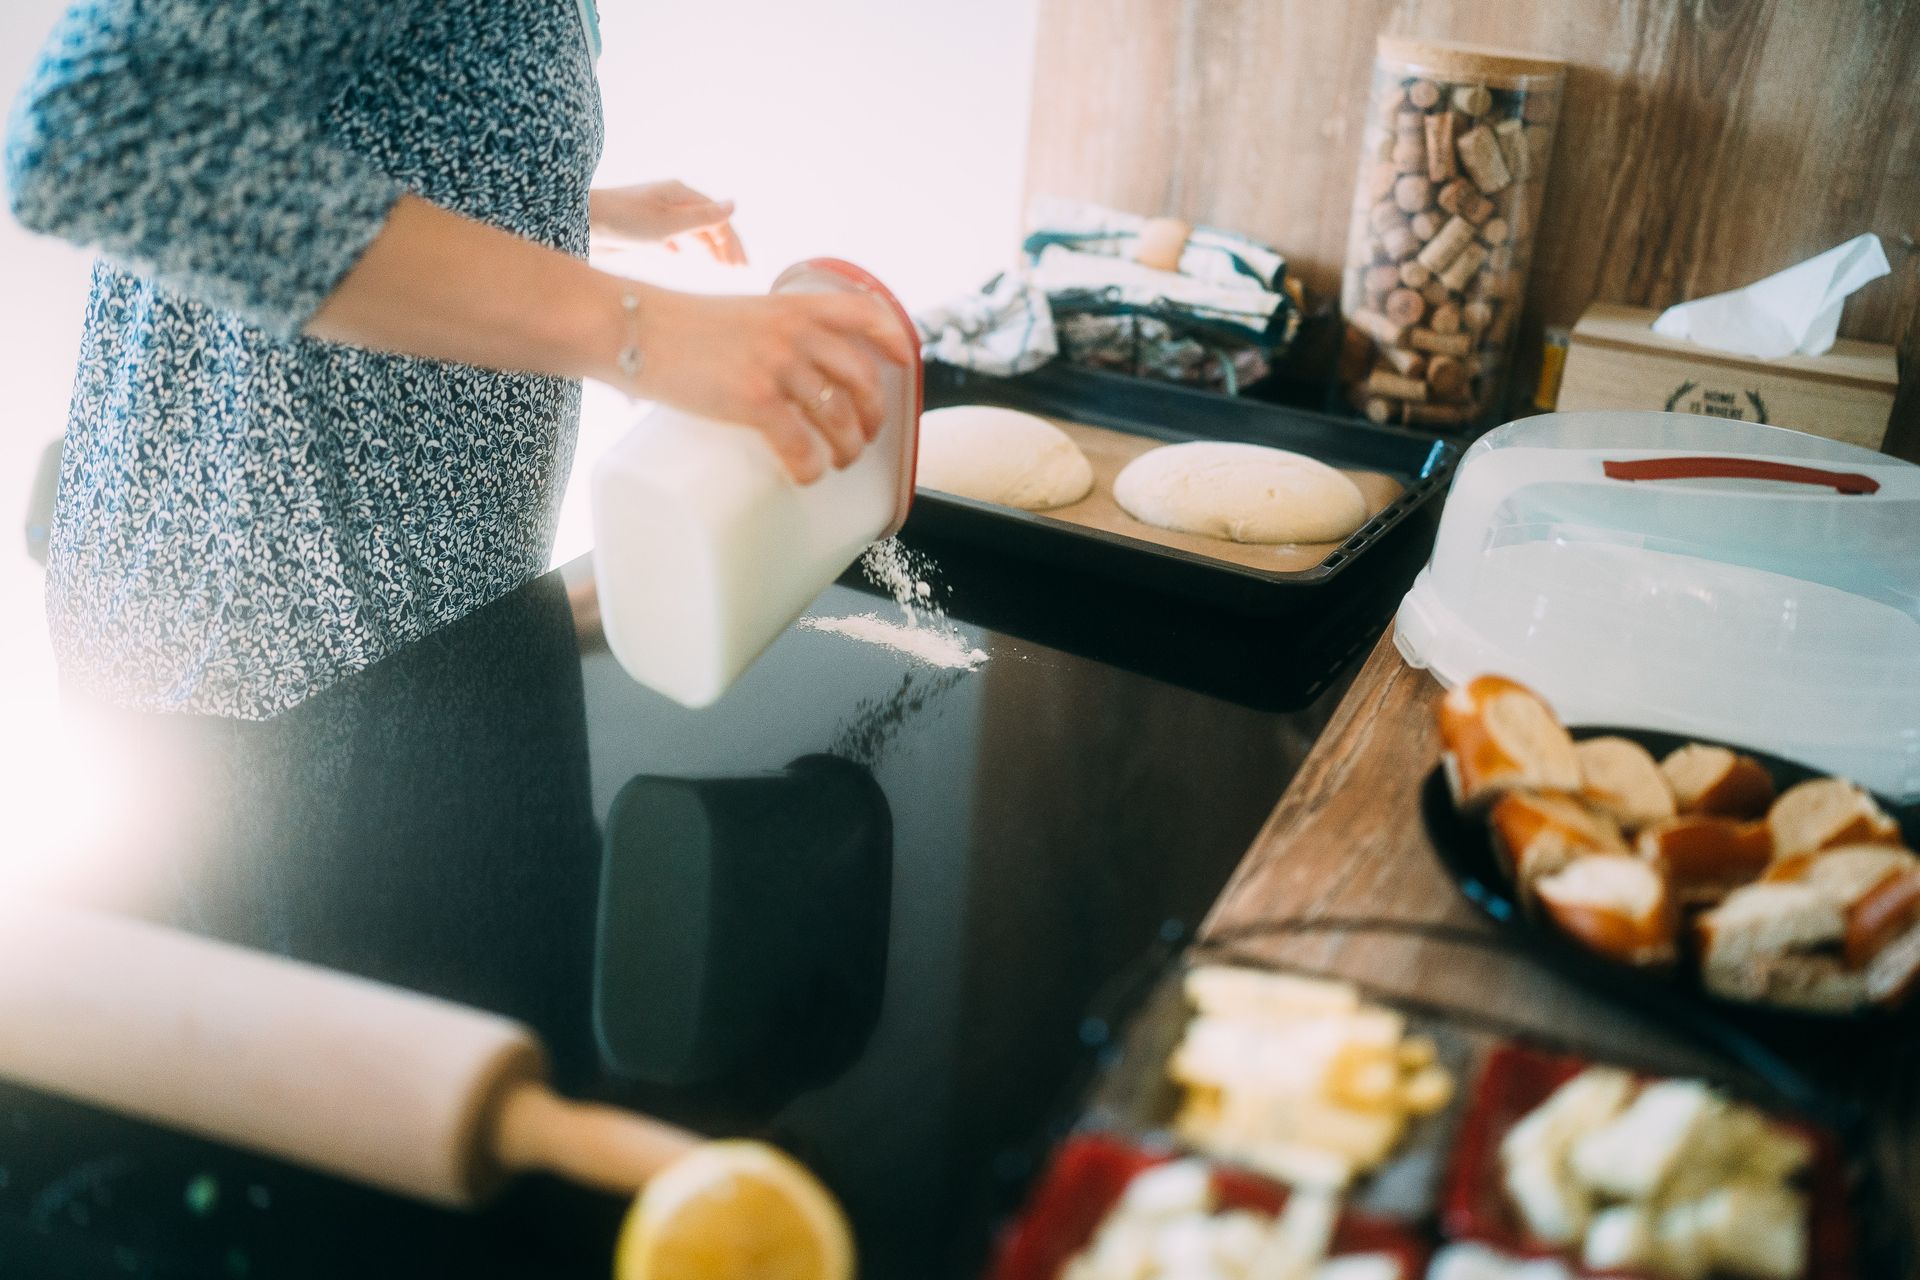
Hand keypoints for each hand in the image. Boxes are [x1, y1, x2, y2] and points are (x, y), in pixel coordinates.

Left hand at [589, 181, 746, 264]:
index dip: (732, 241)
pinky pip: (670, 237)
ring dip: (707, 248)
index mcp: (680, 193)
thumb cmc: (624, 220)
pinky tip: (684, 258)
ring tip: (720, 266)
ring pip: (690, 231)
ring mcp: (657, 215)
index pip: (717, 216)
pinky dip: (683, 247)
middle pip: (706, 223)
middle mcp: (671, 202)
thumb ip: (703, 218)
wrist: (581, 222)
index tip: (740, 267)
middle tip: (739, 269)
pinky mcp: (643, 229)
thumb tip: (735, 205)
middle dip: (724, 246)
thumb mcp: (669, 223)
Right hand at [623, 286, 915, 483]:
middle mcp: (794, 332)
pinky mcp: (754, 399)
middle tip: (865, 435)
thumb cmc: (677, 324)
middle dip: (873, 414)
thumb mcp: (741, 311)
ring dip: (849, 448)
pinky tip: (807, 477)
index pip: (864, 314)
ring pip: (839, 417)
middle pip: (861, 378)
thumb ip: (773, 330)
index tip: (903, 364)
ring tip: (839, 462)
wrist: (631, 326)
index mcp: (793, 305)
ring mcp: (777, 365)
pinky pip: (801, 444)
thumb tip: (789, 372)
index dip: (893, 340)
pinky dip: (811, 468)